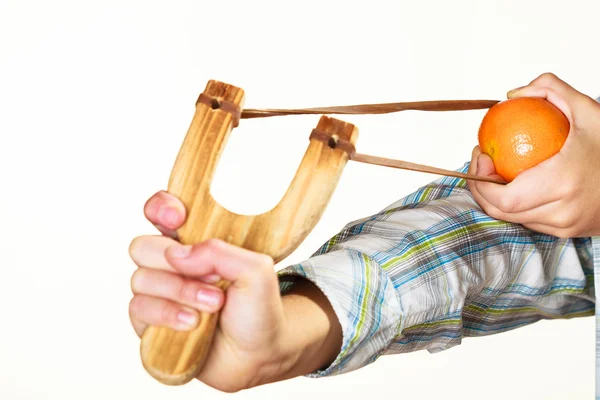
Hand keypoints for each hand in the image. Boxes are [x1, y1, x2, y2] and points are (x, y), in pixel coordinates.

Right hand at [128, 191, 340, 391]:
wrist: (259, 355)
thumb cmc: (258, 309)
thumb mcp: (256, 271)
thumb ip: (220, 252)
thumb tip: (177, 254)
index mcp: (195, 243)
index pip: (161, 212)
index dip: (160, 208)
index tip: (177, 217)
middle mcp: (172, 265)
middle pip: (142, 246)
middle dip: (174, 264)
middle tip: (212, 280)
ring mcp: (159, 294)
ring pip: (141, 279)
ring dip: (179, 292)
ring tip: (212, 306)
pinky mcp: (151, 324)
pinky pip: (138, 310)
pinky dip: (167, 315)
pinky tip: (192, 324)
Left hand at [468, 73, 599, 237]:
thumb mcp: (589, 111)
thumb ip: (552, 90)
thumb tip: (514, 94)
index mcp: (563, 183)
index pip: (503, 198)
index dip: (481, 182)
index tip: (481, 155)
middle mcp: (563, 211)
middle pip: (502, 211)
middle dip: (482, 188)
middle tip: (483, 162)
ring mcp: (565, 226)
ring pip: (514, 218)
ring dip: (497, 197)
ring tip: (496, 170)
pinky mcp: (568, 232)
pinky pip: (531, 220)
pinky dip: (518, 204)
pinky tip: (516, 182)